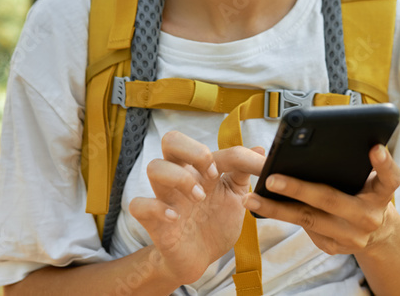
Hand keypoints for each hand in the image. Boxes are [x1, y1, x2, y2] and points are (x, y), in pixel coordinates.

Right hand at [128, 131, 264, 285]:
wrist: (200, 259)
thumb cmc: (216, 223)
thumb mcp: (236, 197)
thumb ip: (245, 173)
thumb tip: (261, 151)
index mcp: (202, 169)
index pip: (216, 148)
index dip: (241, 154)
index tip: (261, 169)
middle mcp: (181, 177)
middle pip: (171, 140)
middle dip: (192, 149)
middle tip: (212, 173)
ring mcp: (165, 197)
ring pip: (154, 167)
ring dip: (179, 177)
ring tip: (199, 196)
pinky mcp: (153, 221)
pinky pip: (139, 204)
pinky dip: (156, 207)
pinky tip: (175, 217)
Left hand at [241, 144, 399, 256]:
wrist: (377, 232)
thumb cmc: (368, 192)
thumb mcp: (373, 177)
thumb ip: (363, 162)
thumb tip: (336, 140)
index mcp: (383, 193)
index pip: (390, 177)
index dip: (384, 163)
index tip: (375, 148)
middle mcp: (370, 217)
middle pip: (332, 200)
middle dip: (299, 189)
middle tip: (272, 178)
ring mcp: (352, 237)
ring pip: (310, 220)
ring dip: (278, 209)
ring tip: (254, 198)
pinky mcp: (335, 247)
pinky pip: (306, 230)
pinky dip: (285, 217)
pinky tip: (265, 208)